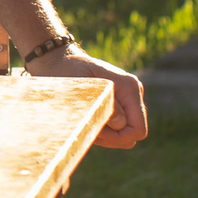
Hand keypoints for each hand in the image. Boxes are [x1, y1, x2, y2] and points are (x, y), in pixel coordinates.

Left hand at [28, 46, 146, 147]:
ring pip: (124, 131)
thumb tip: (121, 123)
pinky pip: (118, 126)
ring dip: (106, 135)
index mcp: (129, 87)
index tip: (95, 131)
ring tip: (84, 123)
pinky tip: (87, 120)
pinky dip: (104, 129)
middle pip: (133, 133)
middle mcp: (133, 91)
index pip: (137, 129)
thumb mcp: (81, 87)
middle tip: (87, 128)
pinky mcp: (120, 101)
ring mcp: (127, 97)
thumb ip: (103, 104)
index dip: (119, 138)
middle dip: (111, 138)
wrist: (59, 59)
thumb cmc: (66, 71)